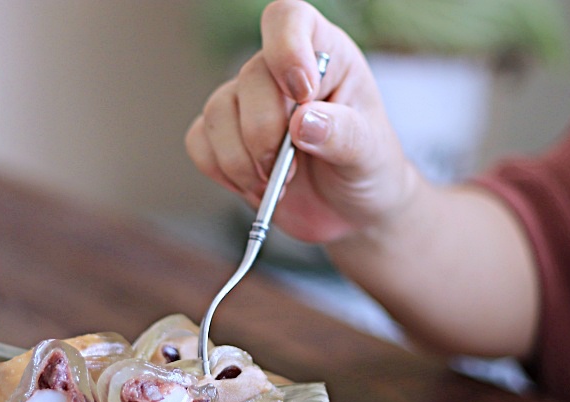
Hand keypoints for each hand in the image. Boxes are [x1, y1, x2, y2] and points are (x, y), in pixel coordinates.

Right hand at [186, 0, 418, 243]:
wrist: (349, 213)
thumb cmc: (366, 169)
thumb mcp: (369, 154)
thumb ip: (343, 135)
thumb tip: (303, 123)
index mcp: (325, 56)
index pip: (289, 20)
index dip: (286, 49)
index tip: (302, 95)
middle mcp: (280, 72)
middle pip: (250, 77)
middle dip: (264, 134)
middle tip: (288, 173)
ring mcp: (248, 104)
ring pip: (218, 112)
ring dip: (241, 160)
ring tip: (273, 186)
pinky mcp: (226, 138)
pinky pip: (200, 142)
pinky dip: (223, 172)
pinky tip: (253, 187)